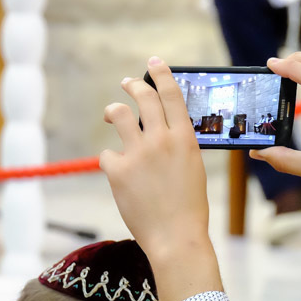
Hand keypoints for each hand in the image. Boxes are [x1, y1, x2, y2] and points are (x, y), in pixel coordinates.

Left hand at [101, 57, 221, 300]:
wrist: (176, 238)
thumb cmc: (189, 209)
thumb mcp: (193, 169)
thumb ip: (177, 147)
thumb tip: (160, 132)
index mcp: (186, 139)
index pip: (172, 95)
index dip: (162, 74)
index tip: (154, 62)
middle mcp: (162, 139)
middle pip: (143, 97)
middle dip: (133, 86)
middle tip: (127, 83)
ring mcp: (139, 153)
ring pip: (118, 114)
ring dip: (113, 110)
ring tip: (111, 114)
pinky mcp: (118, 169)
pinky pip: (107, 155)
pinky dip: (112, 161)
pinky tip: (119, 174)